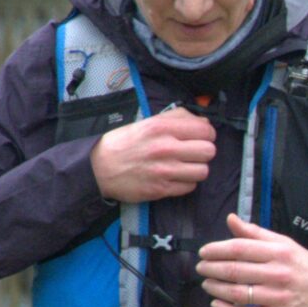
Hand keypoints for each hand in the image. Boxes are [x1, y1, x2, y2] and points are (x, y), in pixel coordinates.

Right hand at [91, 107, 214, 202]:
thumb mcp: (148, 122)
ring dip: (196, 169)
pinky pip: (190, 187)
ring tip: (184, 166)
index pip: (206, 130)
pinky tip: (175, 177)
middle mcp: (165, 148)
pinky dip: (186, 183)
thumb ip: (177, 118)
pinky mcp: (161, 189)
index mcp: (162, 127)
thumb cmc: (125, 143)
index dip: (206, 134)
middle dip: (203, 152)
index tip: (199, 137)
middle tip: (192, 153)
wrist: (99, 168)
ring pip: (203, 171)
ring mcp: (164, 170)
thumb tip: (204, 121)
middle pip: (208, 151)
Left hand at [196, 214, 307, 306]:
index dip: (216, 250)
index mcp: (279, 253)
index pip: (239, 249)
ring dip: (216, 289)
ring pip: (237, 294)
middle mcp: (278, 274)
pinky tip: (216, 304)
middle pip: (235, 271)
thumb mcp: (284, 244)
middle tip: (201, 268)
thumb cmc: (303, 267)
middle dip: (211, 269)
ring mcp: (278, 298)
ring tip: (207, 284)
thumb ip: (255, 233)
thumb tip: (231, 219)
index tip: (203, 253)